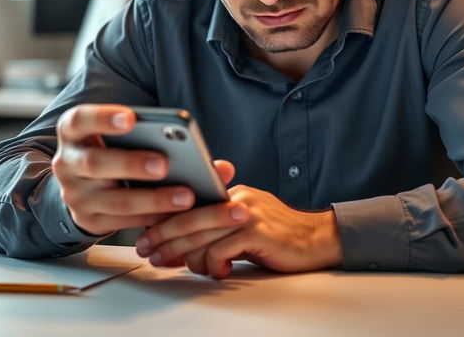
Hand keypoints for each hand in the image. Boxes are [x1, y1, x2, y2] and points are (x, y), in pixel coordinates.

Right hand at [52, 104, 195, 235]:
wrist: (81, 184)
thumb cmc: (108, 146)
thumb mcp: (108, 133)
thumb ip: (132, 130)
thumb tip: (172, 135)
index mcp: (72, 133)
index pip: (79, 120)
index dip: (103, 118)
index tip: (131, 118)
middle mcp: (67, 163)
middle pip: (95, 163)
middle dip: (132, 164)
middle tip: (165, 163)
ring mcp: (75, 195)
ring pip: (116, 200)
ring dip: (153, 199)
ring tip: (185, 196)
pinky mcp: (88, 220)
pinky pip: (124, 221)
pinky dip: (152, 217)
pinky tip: (176, 213)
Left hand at [135, 176, 342, 278]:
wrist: (317, 238)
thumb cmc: (278, 236)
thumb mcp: (243, 224)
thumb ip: (216, 227)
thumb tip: (181, 245)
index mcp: (231, 192)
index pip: (190, 203)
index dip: (164, 220)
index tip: (146, 236)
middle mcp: (237, 198)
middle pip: (189, 217)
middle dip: (163, 238)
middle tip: (150, 253)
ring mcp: (247, 213)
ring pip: (201, 234)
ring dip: (183, 255)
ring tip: (180, 266)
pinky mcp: (256, 232)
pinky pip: (220, 250)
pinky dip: (213, 265)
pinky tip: (220, 272)